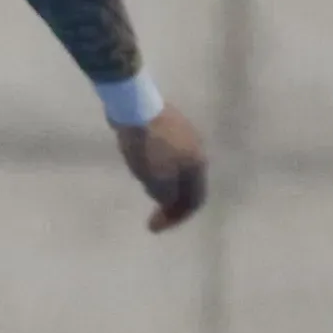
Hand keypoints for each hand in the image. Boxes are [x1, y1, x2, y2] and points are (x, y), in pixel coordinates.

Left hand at [116, 97, 210, 232]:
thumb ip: (167, 197)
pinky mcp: (167, 124)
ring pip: (178, 168)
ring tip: (146, 188)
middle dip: (171, 203)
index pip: (195, 200)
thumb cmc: (148, 146)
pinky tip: (142, 167)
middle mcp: (196, 149)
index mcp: (198, 164)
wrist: (134, 105)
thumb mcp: (157, 180)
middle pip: (188, 185)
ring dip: (165, 185)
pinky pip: (167, 154)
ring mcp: (184, 134)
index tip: (154, 227)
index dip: (176, 218)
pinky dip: (159, 168)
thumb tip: (168, 200)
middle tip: (152, 212)